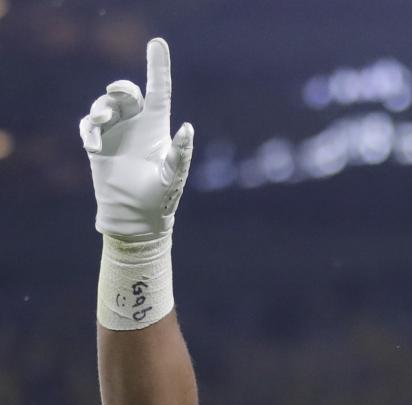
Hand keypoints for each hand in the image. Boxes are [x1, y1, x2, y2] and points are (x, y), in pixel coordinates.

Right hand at [79, 37, 193, 237]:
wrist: (135, 218)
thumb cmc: (159, 199)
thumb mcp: (173, 177)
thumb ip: (180, 154)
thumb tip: (188, 128)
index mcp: (156, 127)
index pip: (158, 91)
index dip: (158, 67)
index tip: (157, 44)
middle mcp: (136, 125)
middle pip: (126, 93)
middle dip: (119, 88)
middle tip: (117, 94)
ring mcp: (116, 133)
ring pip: (104, 105)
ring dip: (101, 110)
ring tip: (101, 125)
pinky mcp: (98, 145)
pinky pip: (89, 126)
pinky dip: (89, 130)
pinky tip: (94, 144)